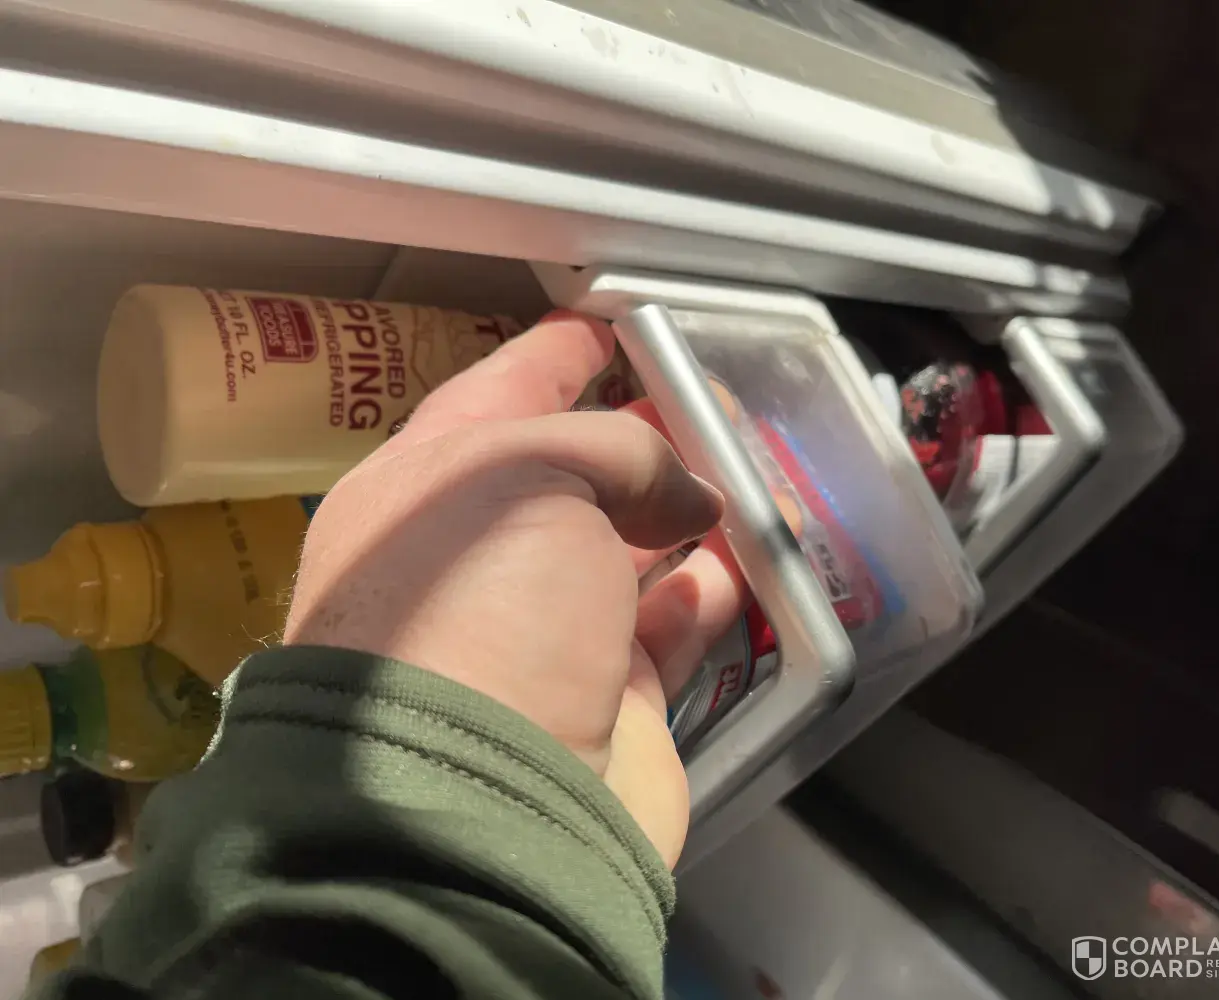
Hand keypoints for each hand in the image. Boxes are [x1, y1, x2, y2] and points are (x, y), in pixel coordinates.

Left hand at [283, 312, 747, 865]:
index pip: (497, 396)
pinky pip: (672, 630)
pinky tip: (749, 565)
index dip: (555, 354)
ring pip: (632, 552)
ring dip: (690, 515)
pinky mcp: (609, 703)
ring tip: (751, 475)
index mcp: (426, 492)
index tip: (611, 319)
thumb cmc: (479, 608)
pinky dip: (712, 595)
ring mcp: (545, 638)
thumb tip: (689, 499)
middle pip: (574, 477)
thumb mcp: (529, 474)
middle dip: (640, 435)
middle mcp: (480, 564)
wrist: (479, 802)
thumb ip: (617, 450)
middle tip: (711, 400)